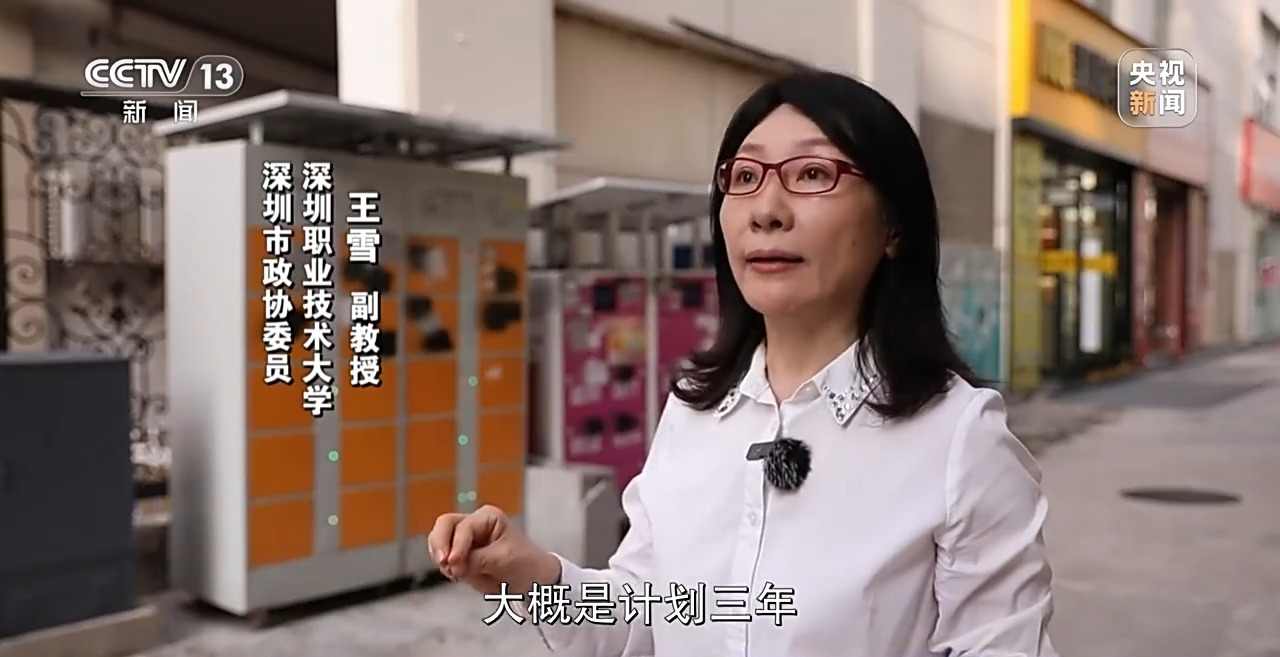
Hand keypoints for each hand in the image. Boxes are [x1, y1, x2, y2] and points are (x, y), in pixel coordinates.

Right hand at [428, 505, 561, 594]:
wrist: (534, 581)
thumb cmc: (525, 563)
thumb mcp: (503, 560)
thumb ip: (476, 560)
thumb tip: (453, 565)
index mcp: (488, 517)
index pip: (463, 527)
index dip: (457, 545)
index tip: (454, 564)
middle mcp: (474, 524)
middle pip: (444, 525)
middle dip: (440, 543)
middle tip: (442, 563)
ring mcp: (465, 540)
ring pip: (440, 541)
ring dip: (443, 558)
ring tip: (455, 574)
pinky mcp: (461, 555)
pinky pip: (445, 559)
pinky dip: (447, 567)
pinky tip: (458, 576)